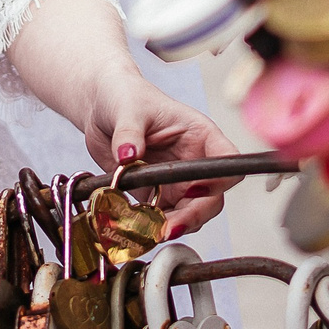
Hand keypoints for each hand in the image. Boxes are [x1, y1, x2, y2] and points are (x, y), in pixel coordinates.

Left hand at [80, 70, 240, 238]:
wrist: (101, 108)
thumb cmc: (125, 96)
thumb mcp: (128, 108)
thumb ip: (129, 132)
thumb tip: (128, 155)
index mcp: (200, 135)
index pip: (227, 160)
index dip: (219, 179)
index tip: (195, 189)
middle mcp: (195, 162)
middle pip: (212, 197)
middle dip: (193, 215)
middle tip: (168, 227)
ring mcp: (177, 182)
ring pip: (190, 214)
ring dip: (173, 226)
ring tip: (149, 231)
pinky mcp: (157, 196)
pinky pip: (163, 220)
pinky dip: (152, 228)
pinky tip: (137, 229)